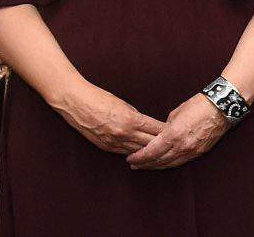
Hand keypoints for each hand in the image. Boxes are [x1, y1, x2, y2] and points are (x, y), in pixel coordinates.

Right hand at [47, 82, 164, 154]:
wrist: (76, 102)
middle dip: (162, 145)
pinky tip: (141, 155)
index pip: (156, 130)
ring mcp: (114, 142)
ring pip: (138, 152)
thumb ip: (136, 116)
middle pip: (150, 144)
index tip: (177, 132)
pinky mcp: (105, 146)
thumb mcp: (124, 104)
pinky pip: (124, 153)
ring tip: (161, 154)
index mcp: (132, 119)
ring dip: (148, 152)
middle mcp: (124, 133)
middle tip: (173, 146)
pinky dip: (133, 153)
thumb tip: (147, 125)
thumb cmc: (100, 98)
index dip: (167, 132)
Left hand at [125, 94, 229, 169]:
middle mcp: (182, 146)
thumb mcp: (176, 114)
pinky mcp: (200, 152)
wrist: (222, 107)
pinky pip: (181, 161)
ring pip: (170, 164)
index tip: (130, 158)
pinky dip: (170, 163)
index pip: (151, 152)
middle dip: (145, 164)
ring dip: (157, 166)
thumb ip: (165, 127)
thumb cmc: (198, 105)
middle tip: (134, 165)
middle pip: (159, 161)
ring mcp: (192, 150)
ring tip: (147, 166)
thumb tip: (160, 135)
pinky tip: (164, 163)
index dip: (139, 157)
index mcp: (173, 135)